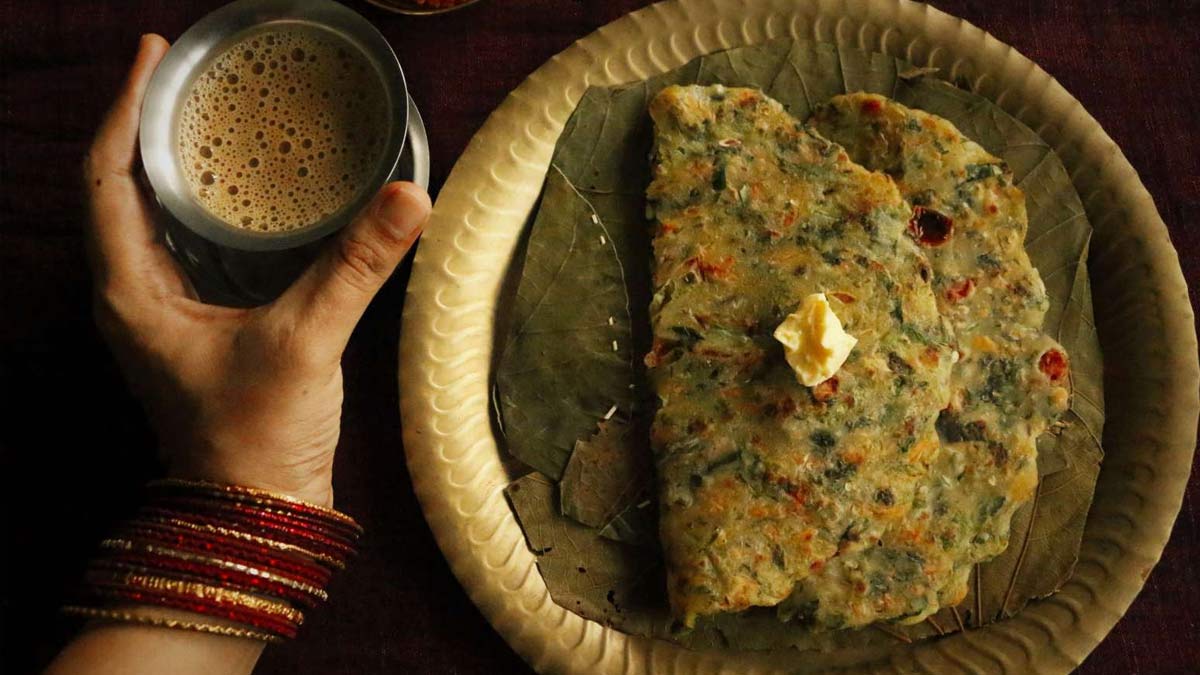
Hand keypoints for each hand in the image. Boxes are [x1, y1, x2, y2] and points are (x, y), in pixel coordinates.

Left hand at [83, 35, 431, 506]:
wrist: (258, 508)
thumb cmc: (255, 437)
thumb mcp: (306, 341)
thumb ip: (355, 265)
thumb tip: (409, 196)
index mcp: (130, 290)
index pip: (105, 175)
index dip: (125, 109)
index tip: (155, 55)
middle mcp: (134, 292)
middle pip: (121, 184)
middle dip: (150, 124)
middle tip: (192, 74)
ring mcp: (163, 309)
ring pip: (153, 213)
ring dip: (176, 162)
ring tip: (214, 115)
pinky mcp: (197, 322)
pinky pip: (186, 243)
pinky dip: (208, 204)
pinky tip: (249, 190)